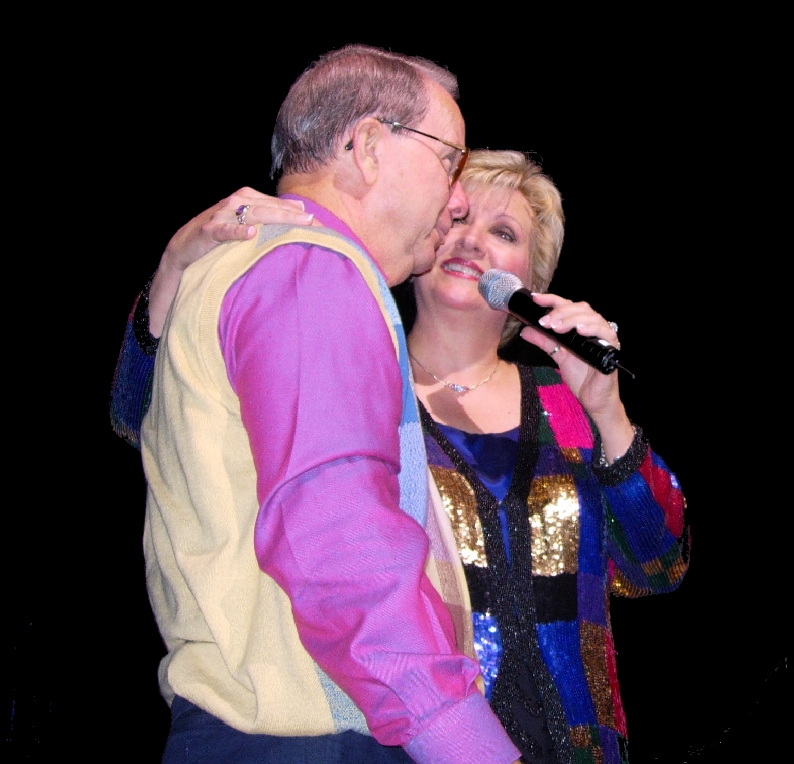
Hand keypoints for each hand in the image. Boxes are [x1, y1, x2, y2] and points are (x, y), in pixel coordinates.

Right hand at [149, 188, 315, 335]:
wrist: (185, 245)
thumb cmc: (220, 233)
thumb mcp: (246, 220)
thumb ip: (270, 213)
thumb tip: (302, 208)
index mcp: (246, 197)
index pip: (276, 204)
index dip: (296, 212)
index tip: (317, 220)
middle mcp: (236, 201)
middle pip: (269, 207)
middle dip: (291, 214)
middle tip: (312, 222)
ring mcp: (222, 214)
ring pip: (253, 214)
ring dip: (275, 217)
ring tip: (295, 223)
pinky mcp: (210, 230)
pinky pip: (226, 230)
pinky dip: (238, 231)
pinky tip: (251, 233)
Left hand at [520, 293, 633, 460]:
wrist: (594, 400)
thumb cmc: (582, 377)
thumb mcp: (558, 356)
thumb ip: (544, 341)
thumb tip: (525, 329)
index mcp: (582, 326)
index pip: (568, 306)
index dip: (552, 300)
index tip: (535, 299)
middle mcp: (595, 328)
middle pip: (580, 308)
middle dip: (560, 311)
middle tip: (545, 322)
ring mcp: (605, 338)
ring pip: (592, 317)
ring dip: (572, 319)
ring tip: (556, 327)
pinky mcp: (613, 349)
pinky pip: (607, 334)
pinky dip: (593, 329)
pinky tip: (580, 331)